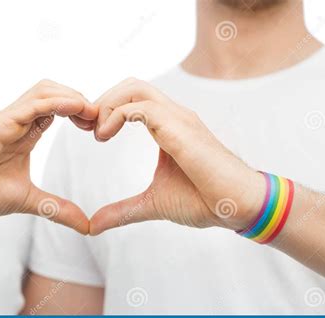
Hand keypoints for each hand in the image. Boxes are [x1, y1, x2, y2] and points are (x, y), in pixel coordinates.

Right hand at [0, 79, 97, 233]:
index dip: (81, 112)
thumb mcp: (30, 201)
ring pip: (45, 90)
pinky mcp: (1, 122)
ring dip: (72, 97)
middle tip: (99, 119)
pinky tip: (78, 108)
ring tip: (91, 113)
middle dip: (81, 100)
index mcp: (27, 133)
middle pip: (55, 92)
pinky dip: (58, 102)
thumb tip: (87, 227)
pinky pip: (34, 103)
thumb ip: (58, 209)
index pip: (58, 109)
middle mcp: (20, 121)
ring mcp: (10, 119)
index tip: (98, 128)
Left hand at [89, 78, 264, 234]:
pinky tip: (105, 136)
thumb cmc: (203, 201)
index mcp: (168, 126)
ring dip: (107, 105)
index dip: (106, 109)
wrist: (238, 207)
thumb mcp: (151, 204)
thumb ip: (122, 211)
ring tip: (97, 134)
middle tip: (87, 127)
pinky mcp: (181, 129)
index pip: (132, 99)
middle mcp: (173, 116)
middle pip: (131, 85)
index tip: (90, 132)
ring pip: (135, 88)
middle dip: (103, 100)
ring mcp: (179, 119)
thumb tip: (93, 225)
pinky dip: (117, 116)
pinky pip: (141, 108)